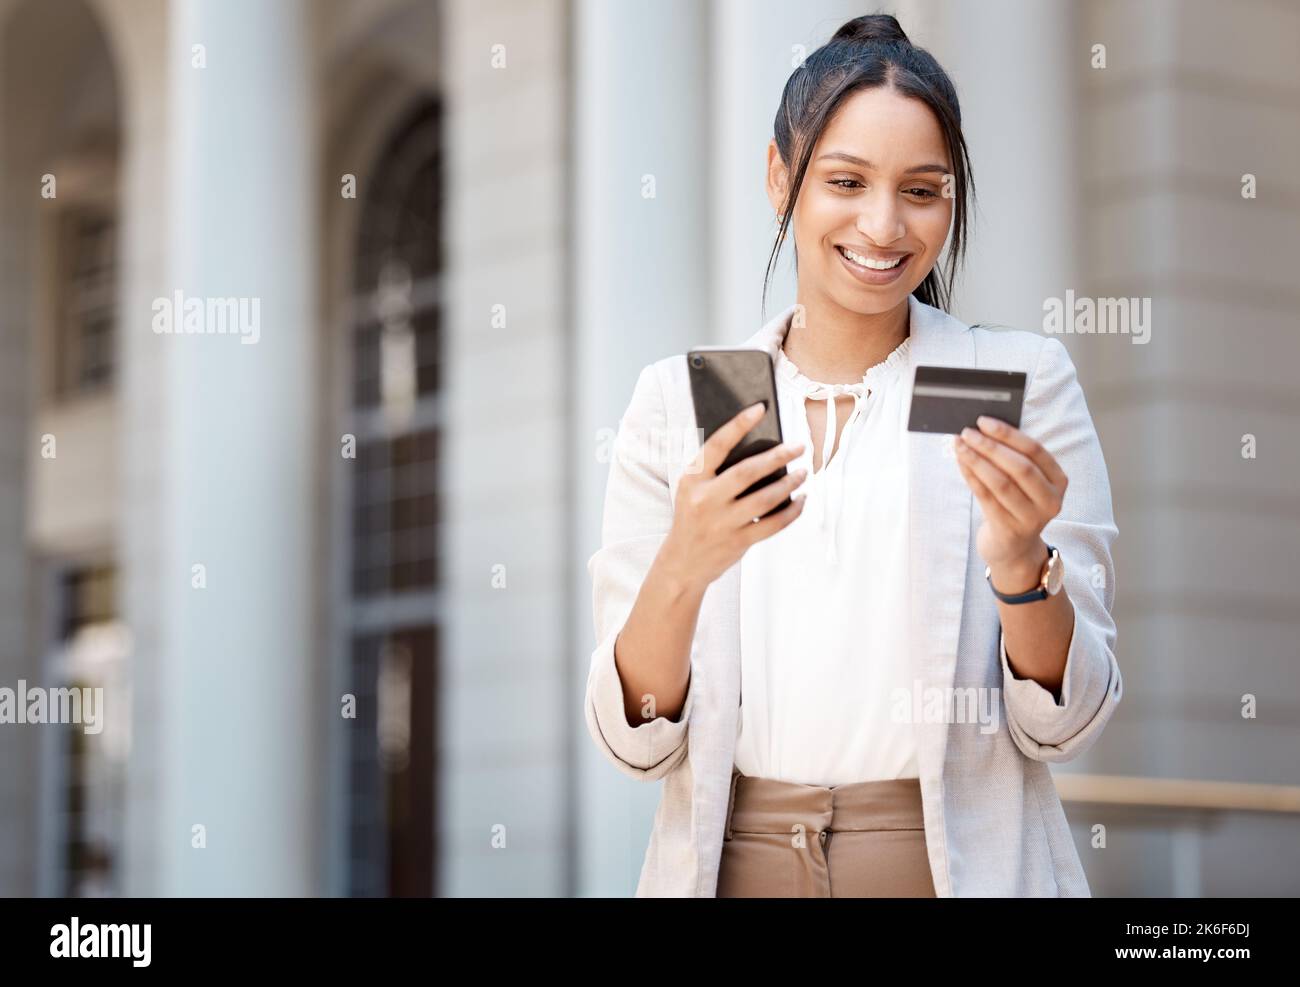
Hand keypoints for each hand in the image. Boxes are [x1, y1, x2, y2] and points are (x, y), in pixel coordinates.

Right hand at [658, 402, 807, 593]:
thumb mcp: (692, 489)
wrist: (681, 563)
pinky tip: (801, 499)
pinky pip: (773, 524)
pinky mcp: (738, 542)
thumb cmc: (693, 516)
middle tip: (799, 446)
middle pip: (747, 472)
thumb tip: (761, 447)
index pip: (717, 446)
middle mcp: (705, 500)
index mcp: (692, 479)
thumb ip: (716, 471)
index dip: (738, 425)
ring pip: (765, 499)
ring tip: (803, 472)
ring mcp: (722, 523)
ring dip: (789, 484)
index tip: (760, 408)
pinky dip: (792, 511)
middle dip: (777, 457)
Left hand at [954, 415, 1067, 576]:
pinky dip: (971, 477)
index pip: (1035, 451)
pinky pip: (986, 498)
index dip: (1008, 434)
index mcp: (1058, 481)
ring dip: (976, 460)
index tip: (983, 421)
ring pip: (1001, 483)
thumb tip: (983, 428)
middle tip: (967, 432)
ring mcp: (1031, 519)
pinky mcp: (1009, 531)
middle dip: (990, 446)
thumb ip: (1013, 457)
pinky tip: (961, 463)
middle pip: (1019, 467)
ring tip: (959, 446)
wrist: (1013, 548)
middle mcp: (1050, 501)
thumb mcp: (1025, 482)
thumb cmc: (1016, 503)